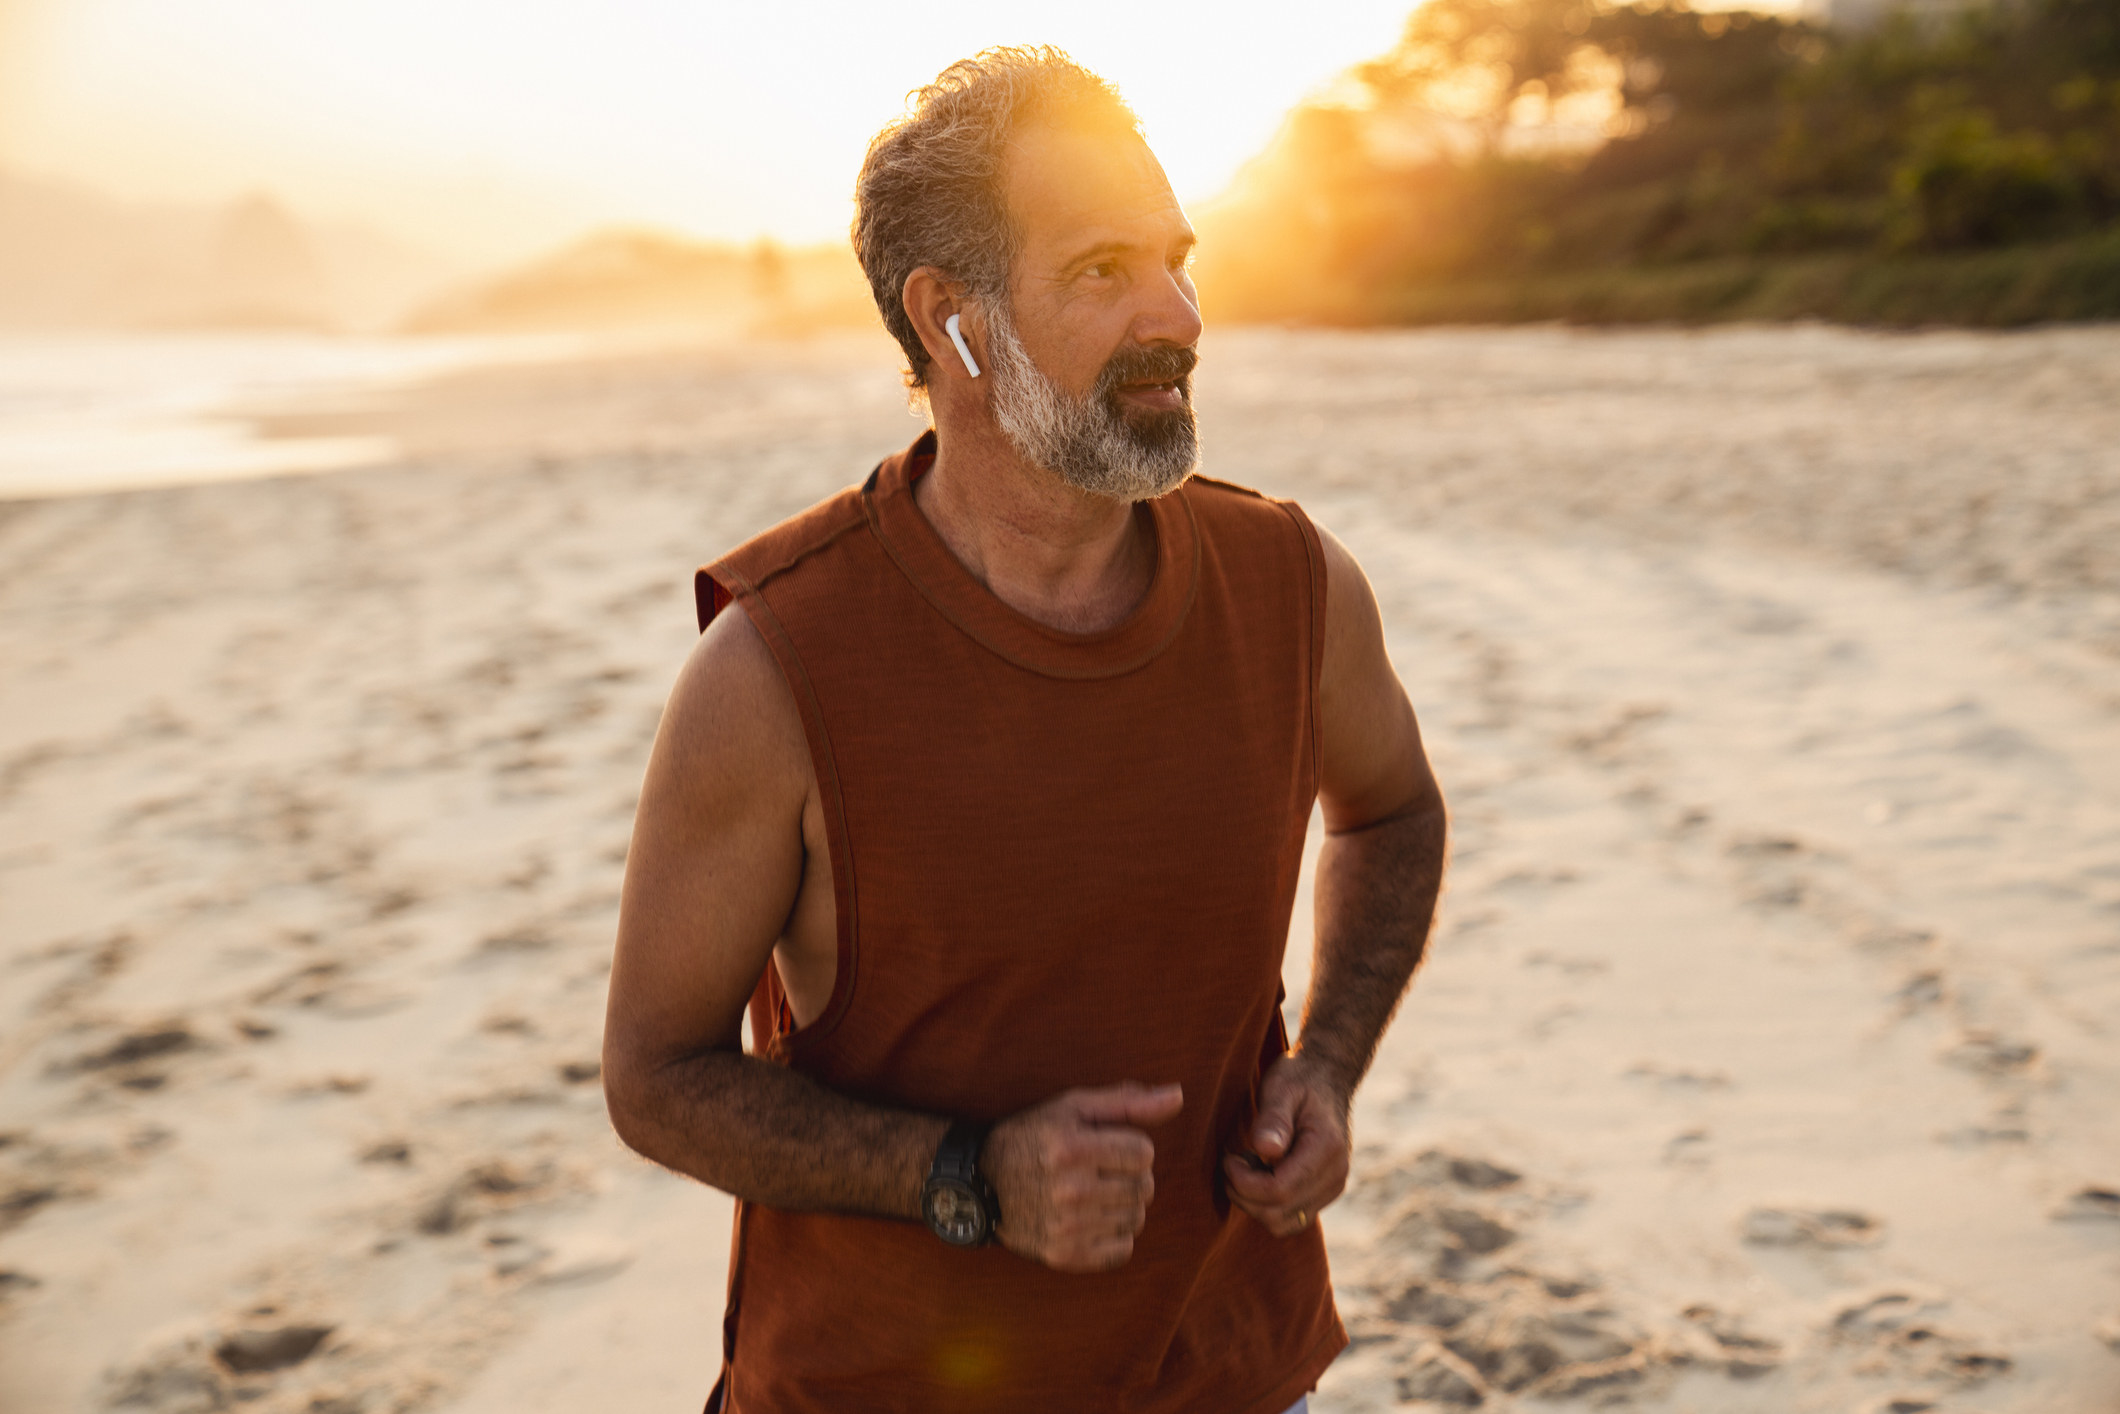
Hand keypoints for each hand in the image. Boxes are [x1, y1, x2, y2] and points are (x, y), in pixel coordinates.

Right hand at [983, 1082, 1182, 1272]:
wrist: (981, 1184)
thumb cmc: (1034, 1137)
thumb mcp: (1073, 1107)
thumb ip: (1128, 1102)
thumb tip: (1178, 1095)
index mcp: (1071, 1148)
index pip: (1144, 1152)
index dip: (1130, 1147)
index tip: (1105, 1147)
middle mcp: (1069, 1190)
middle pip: (1144, 1187)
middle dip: (1131, 1176)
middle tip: (1100, 1171)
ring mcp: (1066, 1227)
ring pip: (1136, 1219)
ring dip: (1124, 1205)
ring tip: (1094, 1194)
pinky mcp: (1064, 1256)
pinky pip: (1122, 1249)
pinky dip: (1114, 1235)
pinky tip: (1091, 1219)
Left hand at [1223, 1052, 1349, 1236]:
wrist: (1327, 1078)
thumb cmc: (1299, 1079)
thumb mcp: (1281, 1088)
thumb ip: (1273, 1120)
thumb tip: (1265, 1151)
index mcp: (1326, 1150)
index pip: (1279, 1191)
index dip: (1244, 1182)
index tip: (1228, 1157)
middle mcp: (1335, 1176)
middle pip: (1278, 1214)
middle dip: (1244, 1195)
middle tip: (1230, 1162)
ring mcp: (1333, 1188)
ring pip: (1283, 1224)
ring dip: (1254, 1203)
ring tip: (1246, 1166)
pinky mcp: (1324, 1194)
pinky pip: (1291, 1218)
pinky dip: (1267, 1205)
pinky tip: (1259, 1173)